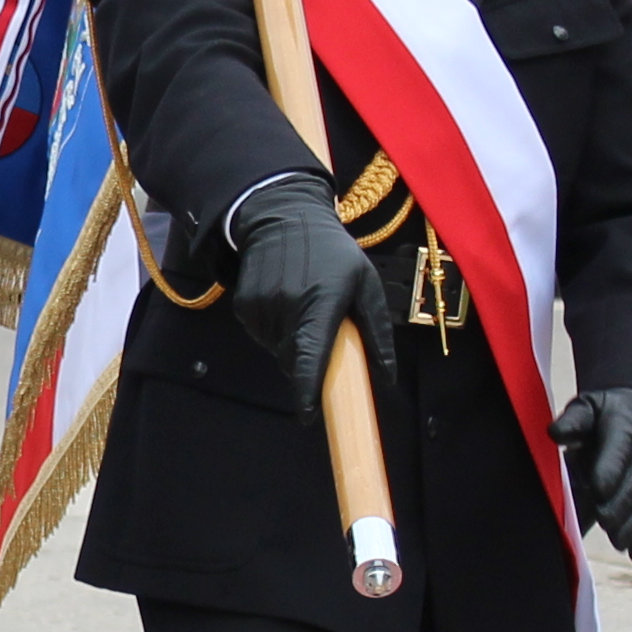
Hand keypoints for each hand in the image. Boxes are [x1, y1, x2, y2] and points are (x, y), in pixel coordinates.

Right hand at [223, 177, 400, 416]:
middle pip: (295, 360)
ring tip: (303, 308)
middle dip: (309, 359)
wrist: (283, 216)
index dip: (307, 390)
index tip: (308, 416)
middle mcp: (286, 307)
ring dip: (292, 343)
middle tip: (320, 332)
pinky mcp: (244, 306)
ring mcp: (260, 307)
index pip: (311, 356)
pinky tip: (284, 301)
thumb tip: (388, 378)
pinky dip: (274, 329)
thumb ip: (377, 332)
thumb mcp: (365, 284)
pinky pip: (262, 334)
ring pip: (278, 349)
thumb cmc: (334, 253)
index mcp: (320, 303)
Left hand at [552, 386, 631, 559]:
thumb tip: (555, 432)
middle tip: (607, 523)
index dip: (610, 472)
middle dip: (622, 505)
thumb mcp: (591, 406)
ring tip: (619, 542)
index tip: (598, 490)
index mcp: (626, 431)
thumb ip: (574, 420)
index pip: (619, 453)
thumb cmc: (609, 413)